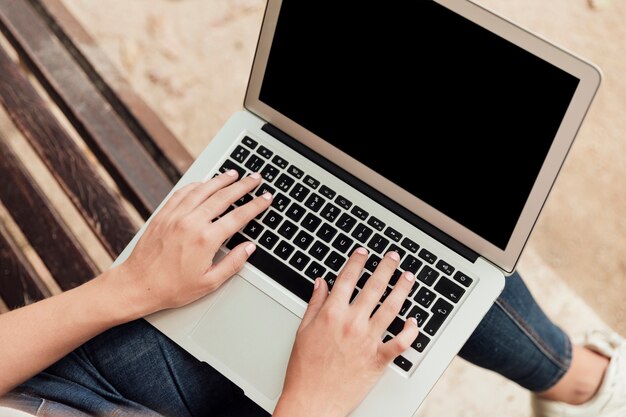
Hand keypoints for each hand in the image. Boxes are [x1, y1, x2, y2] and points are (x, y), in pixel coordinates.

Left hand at [114, 170, 271, 315]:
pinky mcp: (163, 214)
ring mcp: (176, 216)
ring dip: (221, 180)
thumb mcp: (209, 283)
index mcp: (206, 240)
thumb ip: (233, 263)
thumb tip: (249, 248)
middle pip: (223, 196)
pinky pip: (182, 193)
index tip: (266, 198)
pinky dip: (196, 185)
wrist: (137, 284)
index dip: (256, 205)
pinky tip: (204, 182)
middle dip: (243, 185)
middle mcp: (191, 222)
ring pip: (203, 189)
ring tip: (234, 174)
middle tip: (255, 178)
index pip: (238, 216)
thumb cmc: (172, 288)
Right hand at [275, 248, 418, 416]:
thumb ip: (315, 304)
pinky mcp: (378, 359)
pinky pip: (401, 342)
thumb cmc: (305, 370)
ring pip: (392, 308)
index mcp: (331, 314)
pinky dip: (411, 331)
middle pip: (374, 287)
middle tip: (393, 258)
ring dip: (402, 289)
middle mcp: (352, 323)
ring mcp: (367, 341)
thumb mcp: (303, 331)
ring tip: (408, 277)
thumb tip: (321, 283)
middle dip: (385, 268)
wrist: (312, 402)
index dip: (357, 262)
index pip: (347, 279)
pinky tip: (414, 321)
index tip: (364, 253)